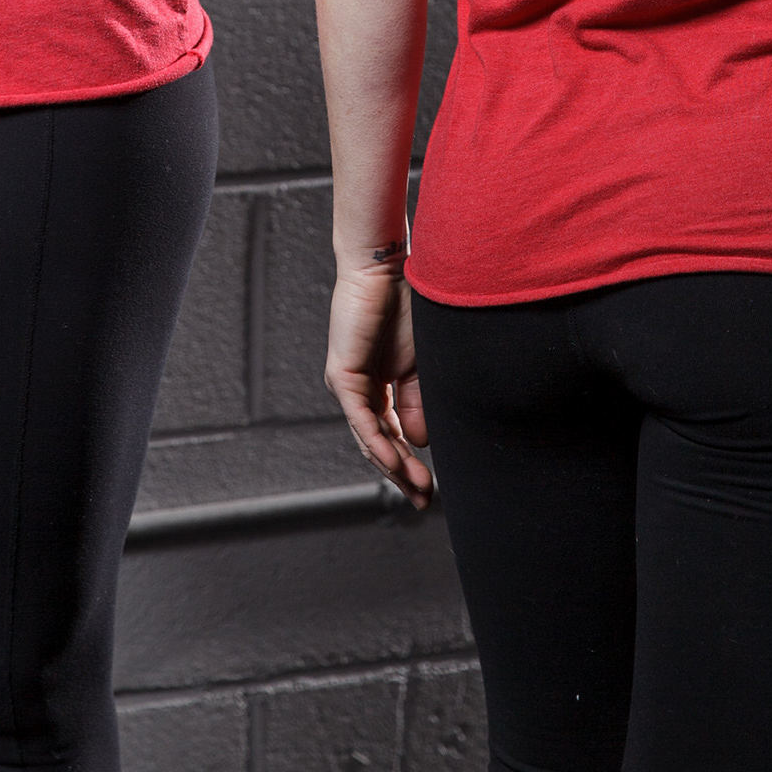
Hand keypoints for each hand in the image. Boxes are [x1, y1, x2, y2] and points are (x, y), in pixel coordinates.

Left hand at [326, 264, 431, 506]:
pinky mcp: (342, 375)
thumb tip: (419, 442)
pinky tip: (395, 462)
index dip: (409, 464)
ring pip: (367, 437)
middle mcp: (359, 391)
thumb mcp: (420, 365)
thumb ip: (418, 403)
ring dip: (392, 465)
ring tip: (416, 488)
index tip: (429, 489)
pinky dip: (378, 442)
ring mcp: (348, 384)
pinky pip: (360, 418)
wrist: (389, 270)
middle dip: (401, 475)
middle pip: (377, 444)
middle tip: (422, 500)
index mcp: (378, 387)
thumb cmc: (406, 307)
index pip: (391, 435)